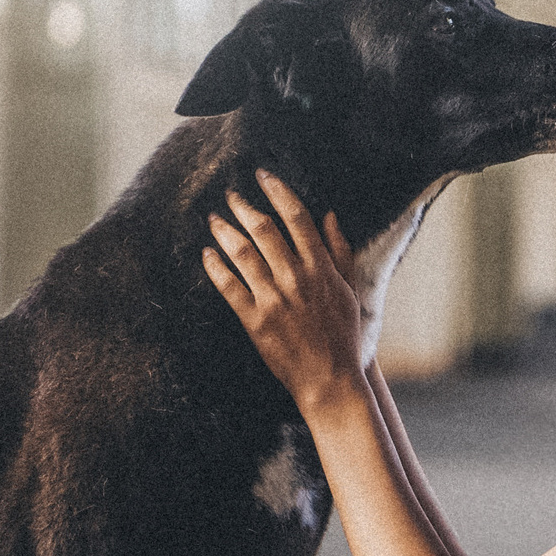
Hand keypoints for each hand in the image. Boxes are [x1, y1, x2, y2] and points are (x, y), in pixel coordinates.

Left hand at [202, 170, 368, 415]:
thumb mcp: (349, 289)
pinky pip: (229, 288)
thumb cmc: (343, 335)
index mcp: (320, 268)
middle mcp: (295, 279)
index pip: (297, 218)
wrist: (330, 378)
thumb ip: (340, 251)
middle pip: (264, 231)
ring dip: (225, 232)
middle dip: (244, 207)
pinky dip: (215, 268)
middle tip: (229, 195)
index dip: (278, 192)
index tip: (263, 176)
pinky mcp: (255, 322)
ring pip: (243, 254)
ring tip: (213, 220)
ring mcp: (273, 300)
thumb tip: (330, 215)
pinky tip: (206, 255)